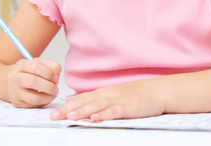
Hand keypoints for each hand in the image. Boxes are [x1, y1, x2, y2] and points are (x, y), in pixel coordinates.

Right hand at [5, 57, 60, 107]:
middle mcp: (15, 78)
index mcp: (21, 65)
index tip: (56, 77)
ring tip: (53, 94)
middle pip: (33, 81)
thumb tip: (57, 77)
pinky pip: (33, 106)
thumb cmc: (28, 72)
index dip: (48, 72)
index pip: (35, 66)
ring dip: (47, 97)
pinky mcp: (17, 103)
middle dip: (49, 86)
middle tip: (56, 88)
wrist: (11, 82)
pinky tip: (47, 97)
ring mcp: (15, 92)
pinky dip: (44, 102)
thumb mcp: (38, 63)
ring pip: (33, 98)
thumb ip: (51, 66)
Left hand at [50, 78, 164, 121]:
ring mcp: (118, 100)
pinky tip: (96, 119)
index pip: (81, 99)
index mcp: (103, 93)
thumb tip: (83, 108)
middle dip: (68, 109)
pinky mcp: (128, 107)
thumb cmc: (136, 96)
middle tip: (54, 117)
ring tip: (69, 117)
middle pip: (85, 102)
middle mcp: (107, 94)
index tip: (53, 113)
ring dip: (82, 111)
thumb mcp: (115, 96)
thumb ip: (100, 102)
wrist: (157, 91)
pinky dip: (104, 115)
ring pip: (96, 106)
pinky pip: (114, 111)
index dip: (66, 106)